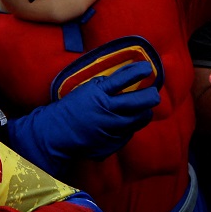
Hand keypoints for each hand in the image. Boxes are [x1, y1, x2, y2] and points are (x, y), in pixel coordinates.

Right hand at [7, 61, 160, 172]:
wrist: (56, 133)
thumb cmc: (71, 108)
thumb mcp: (86, 89)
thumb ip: (106, 83)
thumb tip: (128, 73)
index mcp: (98, 93)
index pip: (123, 79)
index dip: (138, 72)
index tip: (148, 68)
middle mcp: (107, 111)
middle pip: (138, 102)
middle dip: (151, 96)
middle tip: (154, 93)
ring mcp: (111, 129)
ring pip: (138, 120)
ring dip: (144, 112)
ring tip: (144, 109)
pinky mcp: (112, 143)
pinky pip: (129, 133)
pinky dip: (130, 127)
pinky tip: (125, 123)